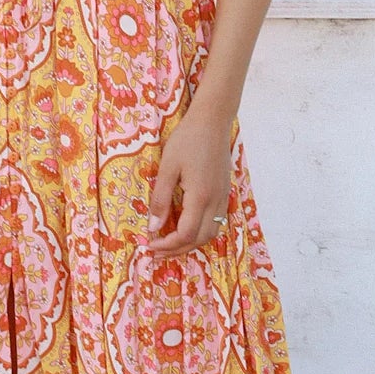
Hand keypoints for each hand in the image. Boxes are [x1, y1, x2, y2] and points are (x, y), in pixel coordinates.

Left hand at [145, 107, 232, 255]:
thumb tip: (153, 227)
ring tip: (170, 244)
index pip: (186, 234)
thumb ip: (161, 199)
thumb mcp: (167, 168)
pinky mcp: (224, 192)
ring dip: (191, 243)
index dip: (168, 245)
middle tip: (157, 251)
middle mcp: (215, 201)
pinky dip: (201, 232)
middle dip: (178, 250)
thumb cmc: (187, 140)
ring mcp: (222, 197)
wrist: (212, 121)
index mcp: (200, 197)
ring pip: (211, 233)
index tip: (150, 244)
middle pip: (200, 239)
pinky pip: (216, 221)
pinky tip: (186, 227)